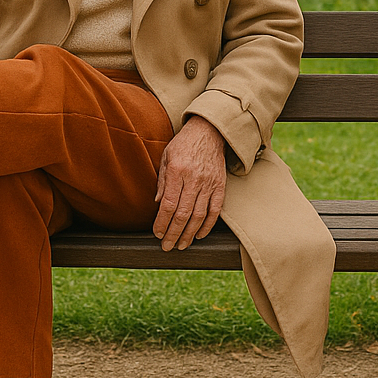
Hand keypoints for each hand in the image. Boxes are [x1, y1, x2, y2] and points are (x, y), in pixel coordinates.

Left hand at [153, 117, 226, 250]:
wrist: (210, 131)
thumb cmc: (184, 144)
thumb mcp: (166, 157)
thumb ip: (162, 181)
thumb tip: (158, 204)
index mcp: (177, 171)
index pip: (169, 204)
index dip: (162, 222)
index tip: (157, 233)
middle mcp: (194, 179)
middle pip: (183, 214)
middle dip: (173, 234)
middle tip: (167, 247)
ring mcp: (209, 183)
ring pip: (199, 215)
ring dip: (189, 234)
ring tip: (181, 245)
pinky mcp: (220, 185)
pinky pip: (215, 210)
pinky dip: (207, 225)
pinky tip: (199, 235)